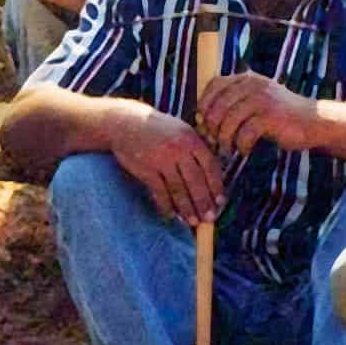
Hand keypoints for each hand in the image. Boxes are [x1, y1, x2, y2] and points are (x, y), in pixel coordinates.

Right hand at [107, 103, 227, 226]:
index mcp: (191, 139)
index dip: (217, 186)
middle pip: (196, 181)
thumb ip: (196, 148)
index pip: (210, 166)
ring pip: (179, 190)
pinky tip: (170, 215)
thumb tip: (213, 176)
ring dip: (186, 209)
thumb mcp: (180, 130)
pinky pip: (160, 193)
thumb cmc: (156, 129)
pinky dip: (166, 206)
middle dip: (204, 202)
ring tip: (192, 221)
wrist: (125, 123)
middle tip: (209, 218)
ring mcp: (162, 159)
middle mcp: (179, 149)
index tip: (220, 202)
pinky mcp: (147, 169)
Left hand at [197, 73, 319, 157]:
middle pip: (217, 106)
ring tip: (229, 150)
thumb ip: (230, 103)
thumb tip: (198, 119)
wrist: (314, 122)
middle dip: (211, 128)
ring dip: (225, 140)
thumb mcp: (254, 101)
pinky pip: (244, 133)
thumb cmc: (278, 117)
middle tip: (215, 142)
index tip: (204, 123)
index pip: (213, 85)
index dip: (204, 104)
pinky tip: (246, 151)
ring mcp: (262, 99)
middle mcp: (252, 84)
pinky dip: (242, 145)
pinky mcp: (271, 116)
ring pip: (228, 121)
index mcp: (246, 78)